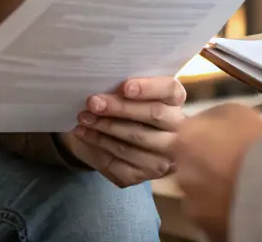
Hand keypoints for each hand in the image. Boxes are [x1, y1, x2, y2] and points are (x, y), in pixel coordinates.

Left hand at [61, 76, 186, 187]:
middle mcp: (177, 129)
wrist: (124, 140)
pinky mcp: (146, 175)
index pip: (169, 89)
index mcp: (174, 100)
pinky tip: (84, 136)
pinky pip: (121, 162)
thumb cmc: (126, 107)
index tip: (125, 87)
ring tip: (83, 119)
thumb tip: (102, 89)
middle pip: (153, 115)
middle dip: (119, 108)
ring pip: (135, 140)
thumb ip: (123, 89)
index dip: (149, 88)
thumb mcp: (128, 93)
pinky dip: (98, 147)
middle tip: (93, 103)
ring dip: (104, 129)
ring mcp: (164, 156)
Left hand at [172, 103, 261, 241]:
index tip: (221, 141)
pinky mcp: (204, 228)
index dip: (204, 138)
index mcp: (185, 139)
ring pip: (198, 192)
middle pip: (189, 165)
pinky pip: (210, 214)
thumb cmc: (259, 143)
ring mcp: (191, 203)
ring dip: (212, 189)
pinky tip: (241, 204)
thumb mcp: (236, 111)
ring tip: (239, 186)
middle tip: (231, 164)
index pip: (186, 135)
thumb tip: (207, 124)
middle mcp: (180, 172)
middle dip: (205, 164)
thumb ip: (213, 117)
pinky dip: (221, 210)